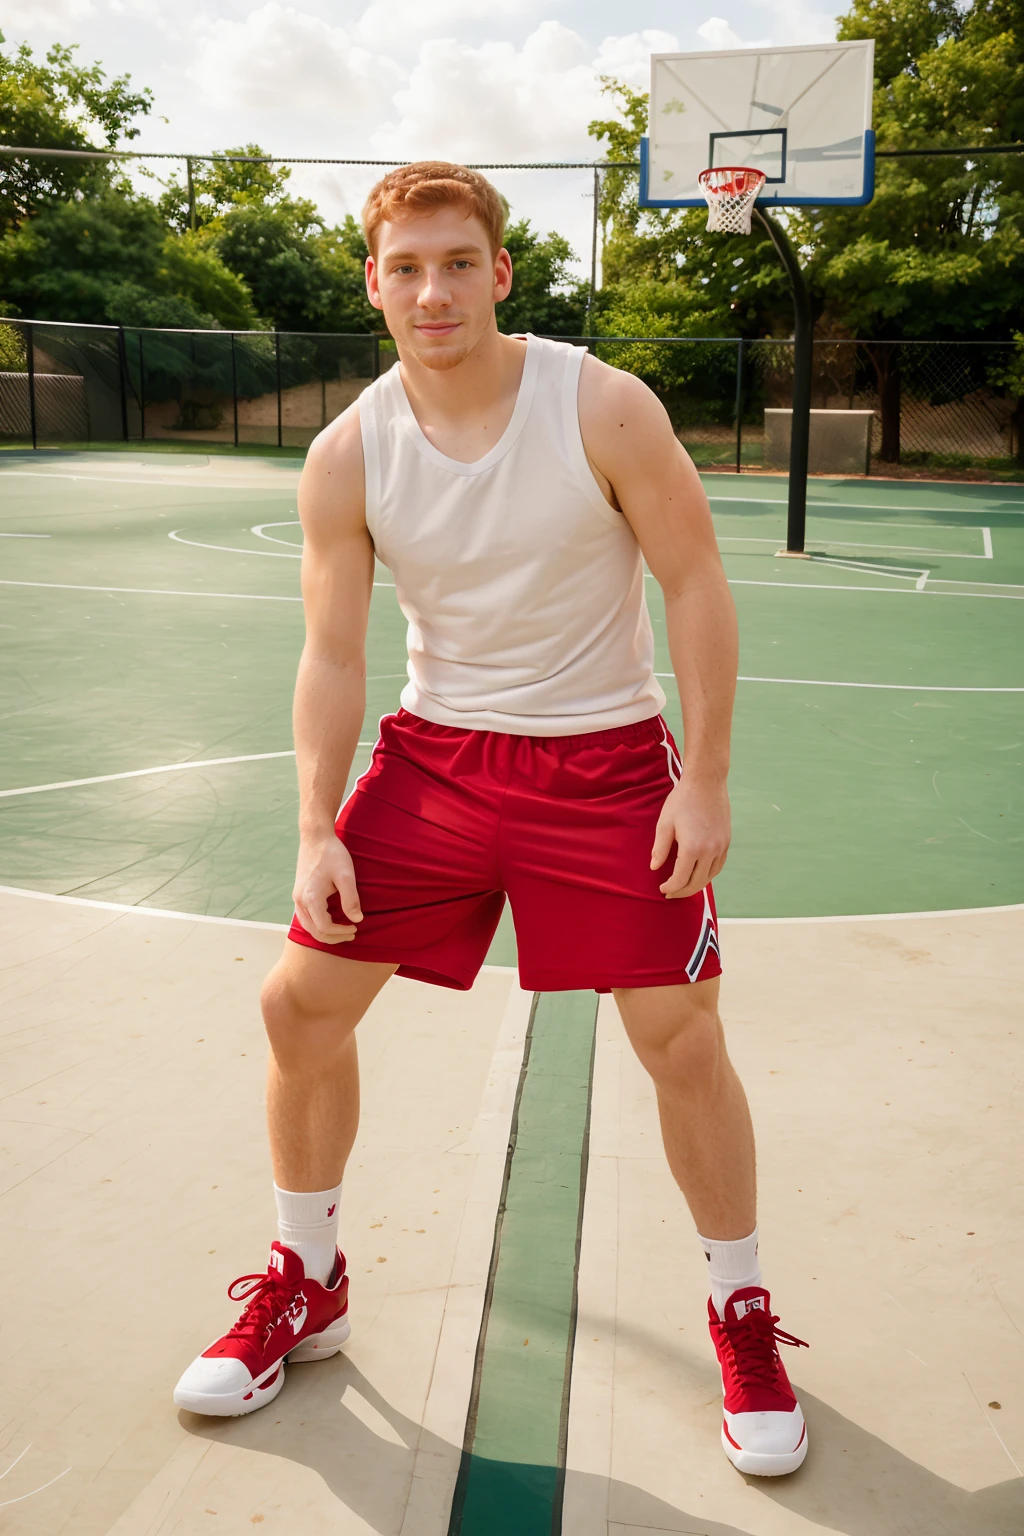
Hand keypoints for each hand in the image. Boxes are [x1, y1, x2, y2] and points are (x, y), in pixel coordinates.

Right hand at [292, 832, 363, 942]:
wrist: (315, 837)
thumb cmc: (332, 854)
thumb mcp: (346, 876)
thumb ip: (351, 899)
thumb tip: (357, 920)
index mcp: (311, 898)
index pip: (324, 927)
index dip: (341, 932)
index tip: (356, 927)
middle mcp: (300, 901)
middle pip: (314, 931)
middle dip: (334, 937)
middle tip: (352, 933)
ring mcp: (297, 897)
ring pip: (308, 926)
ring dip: (325, 932)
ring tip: (343, 930)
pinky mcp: (298, 893)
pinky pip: (306, 917)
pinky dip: (318, 924)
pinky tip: (331, 920)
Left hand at [650, 776, 730, 898]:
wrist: (706, 782)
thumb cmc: (682, 800)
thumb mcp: (665, 824)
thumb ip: (660, 849)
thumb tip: (654, 867)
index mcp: (692, 848)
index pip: (681, 878)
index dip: (670, 887)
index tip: (662, 888)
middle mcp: (709, 851)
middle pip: (697, 882)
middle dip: (682, 891)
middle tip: (670, 893)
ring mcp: (721, 846)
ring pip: (710, 876)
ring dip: (696, 885)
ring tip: (684, 887)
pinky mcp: (726, 841)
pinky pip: (718, 865)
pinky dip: (708, 874)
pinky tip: (699, 874)